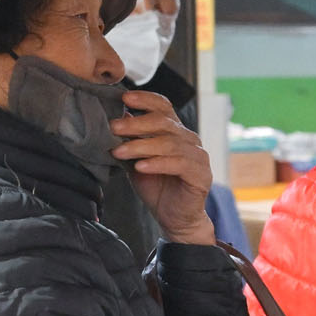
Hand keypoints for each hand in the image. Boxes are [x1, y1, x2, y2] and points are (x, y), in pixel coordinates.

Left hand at [111, 90, 215, 244]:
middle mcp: (189, 139)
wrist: (174, 218)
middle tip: (113, 127)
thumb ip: (129, 141)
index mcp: (175, 132)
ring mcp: (198, 156)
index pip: (164, 107)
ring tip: (119, 152)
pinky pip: (179, 164)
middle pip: (164, 122)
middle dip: (136, 124)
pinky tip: (140, 166)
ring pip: (169, 143)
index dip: (146, 99)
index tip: (125, 98)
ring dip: (141, 146)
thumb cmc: (157, 188)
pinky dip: (157, 163)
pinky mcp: (201, 174)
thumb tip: (114, 118)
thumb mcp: (136, 160)